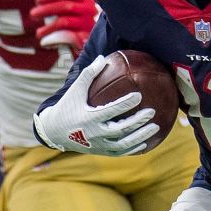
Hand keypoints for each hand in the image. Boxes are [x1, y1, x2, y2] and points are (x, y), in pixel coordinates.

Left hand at [30, 0, 97, 52]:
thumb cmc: (94, 29)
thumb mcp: (83, 11)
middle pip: (65, 6)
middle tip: (34, 14)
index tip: (38, 1)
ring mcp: (91, 27)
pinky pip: (66, 37)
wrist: (108, 50)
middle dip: (47, 9)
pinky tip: (45, 42)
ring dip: (48, 27)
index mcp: (90, 3)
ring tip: (39, 33)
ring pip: (64, 22)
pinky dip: (53, 39)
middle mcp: (91, 13)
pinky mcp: (88, 41)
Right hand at [33, 54, 157, 155]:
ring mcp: (99, 145)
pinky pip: (120, 152)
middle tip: (152, 112)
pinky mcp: (101, 152)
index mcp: (89, 118)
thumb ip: (89, 74)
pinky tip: (146, 142)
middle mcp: (95, 134)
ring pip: (124, 144)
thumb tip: (103, 57)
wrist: (54, 132)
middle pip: (121, 129)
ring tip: (156, 127)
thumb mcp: (75, 90)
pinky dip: (134, 148)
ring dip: (141, 136)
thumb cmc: (67, 106)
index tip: (139, 95)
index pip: (110, 111)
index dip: (125, 104)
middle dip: (138, 121)